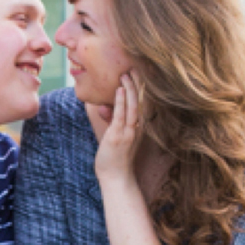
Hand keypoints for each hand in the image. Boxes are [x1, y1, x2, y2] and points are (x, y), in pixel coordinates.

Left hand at [92, 72, 143, 188]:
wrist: (115, 177)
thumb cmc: (114, 158)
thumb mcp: (113, 135)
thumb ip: (111, 120)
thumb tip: (103, 106)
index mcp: (137, 127)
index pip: (140, 103)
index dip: (140, 88)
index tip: (137, 72)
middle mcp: (136, 128)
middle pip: (140, 101)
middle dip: (137, 84)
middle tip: (134, 66)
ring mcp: (128, 132)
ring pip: (132, 106)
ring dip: (129, 89)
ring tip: (126, 74)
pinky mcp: (118, 136)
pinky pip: (121, 116)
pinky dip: (120, 102)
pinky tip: (118, 90)